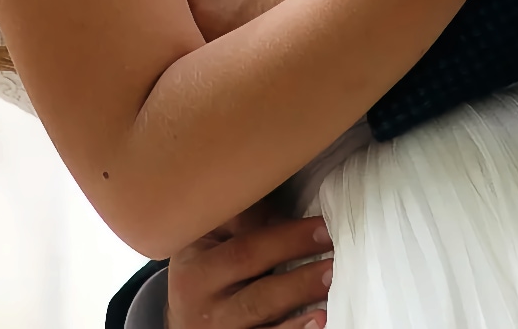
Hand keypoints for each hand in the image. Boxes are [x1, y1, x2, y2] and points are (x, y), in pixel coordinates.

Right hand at [165, 199, 332, 328]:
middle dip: (295, 254)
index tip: (323, 225)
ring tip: (332, 278)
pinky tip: (319, 320)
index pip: (242, 245)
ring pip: (260, 308)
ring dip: (299, 291)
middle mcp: (200, 295)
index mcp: (195, 262)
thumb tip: (283, 200)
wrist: (182, 324)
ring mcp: (218, 325)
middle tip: (334, 246)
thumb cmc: (203, 275)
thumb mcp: (206, 247)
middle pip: (250, 271)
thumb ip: (239, 223)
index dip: (286, 235)